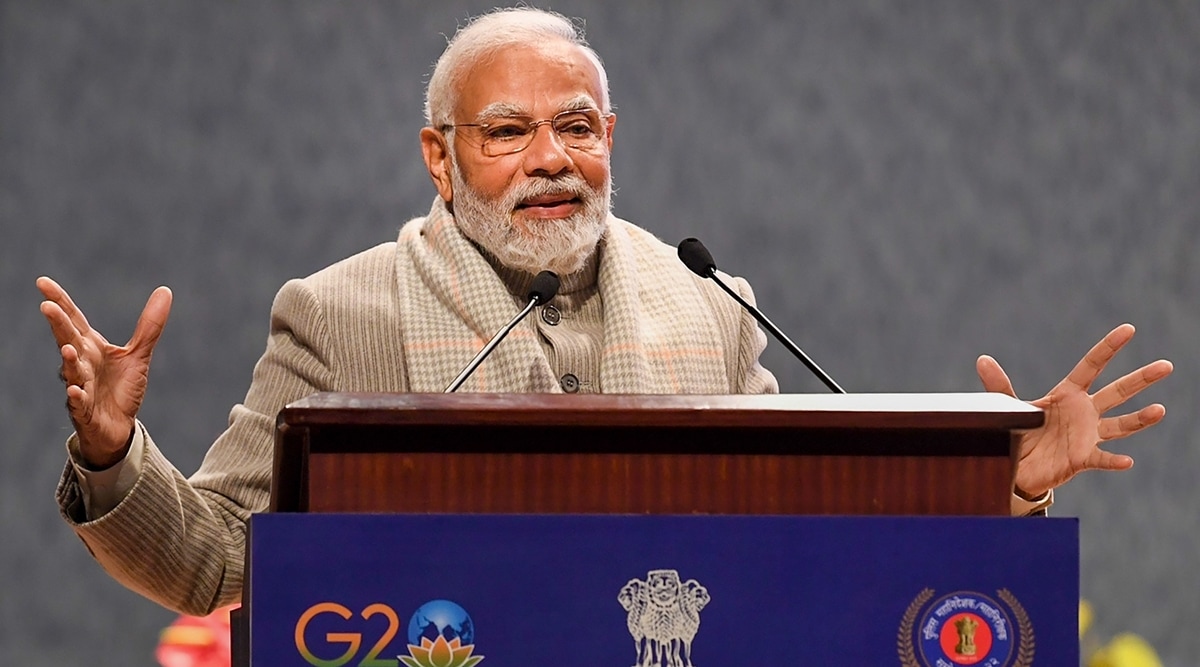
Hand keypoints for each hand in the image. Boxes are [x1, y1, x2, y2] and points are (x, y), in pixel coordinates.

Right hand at [37, 276, 172, 468]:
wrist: (118, 427)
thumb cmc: (121, 388)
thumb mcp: (138, 355)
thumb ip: (150, 325)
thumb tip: (165, 290)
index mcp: (91, 347)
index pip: (73, 320)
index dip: (60, 301)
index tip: (43, 282)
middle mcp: (81, 363)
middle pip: (68, 340)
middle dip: (58, 324)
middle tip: (47, 306)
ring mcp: (80, 386)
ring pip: (71, 371)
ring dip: (68, 361)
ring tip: (68, 349)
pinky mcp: (85, 410)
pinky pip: (78, 403)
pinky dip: (76, 397)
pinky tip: (74, 391)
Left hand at [976, 323, 1172, 497]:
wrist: (1018, 466)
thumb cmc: (1020, 432)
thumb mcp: (1009, 407)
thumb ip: (999, 385)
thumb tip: (982, 359)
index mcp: (1067, 394)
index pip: (1091, 366)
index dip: (1108, 348)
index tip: (1129, 329)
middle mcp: (1084, 412)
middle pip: (1117, 392)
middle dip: (1140, 379)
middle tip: (1166, 365)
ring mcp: (1087, 435)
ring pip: (1120, 424)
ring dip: (1140, 419)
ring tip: (1160, 410)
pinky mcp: (1083, 459)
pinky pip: (1101, 459)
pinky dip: (1114, 460)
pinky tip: (1126, 461)